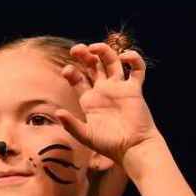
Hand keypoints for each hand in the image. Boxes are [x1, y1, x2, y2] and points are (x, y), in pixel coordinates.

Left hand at [56, 43, 159, 164]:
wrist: (132, 148)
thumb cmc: (109, 144)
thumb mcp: (86, 136)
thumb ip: (71, 125)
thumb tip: (58, 112)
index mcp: (89, 100)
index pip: (78, 80)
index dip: (72, 72)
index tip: (67, 70)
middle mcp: (103, 91)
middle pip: (94, 67)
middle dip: (85, 56)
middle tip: (77, 50)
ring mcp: (119, 88)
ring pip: (112, 62)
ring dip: (104, 52)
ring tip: (95, 47)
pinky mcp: (134, 89)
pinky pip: (137, 69)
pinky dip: (133, 59)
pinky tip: (125, 57)